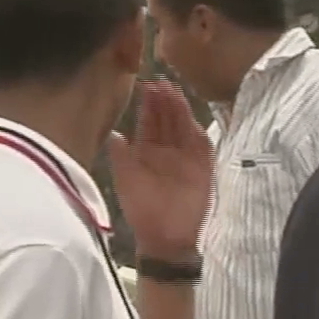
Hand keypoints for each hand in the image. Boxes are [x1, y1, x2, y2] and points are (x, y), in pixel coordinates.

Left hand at [108, 78, 212, 260]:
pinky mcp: (203, 169)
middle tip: (161, 81)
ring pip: (184, 129)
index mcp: (147, 151)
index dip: (148, 104)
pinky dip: (197, 134)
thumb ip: (121, 157)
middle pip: (168, 120)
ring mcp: (186, 159)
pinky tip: (192, 121)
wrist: (164, 237)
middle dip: (165, 101)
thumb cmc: (141, 210)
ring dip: (181, 111)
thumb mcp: (124, 181)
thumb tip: (115, 134)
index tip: (145, 84)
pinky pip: (202, 148)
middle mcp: (167, 151)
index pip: (149, 121)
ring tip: (175, 93)